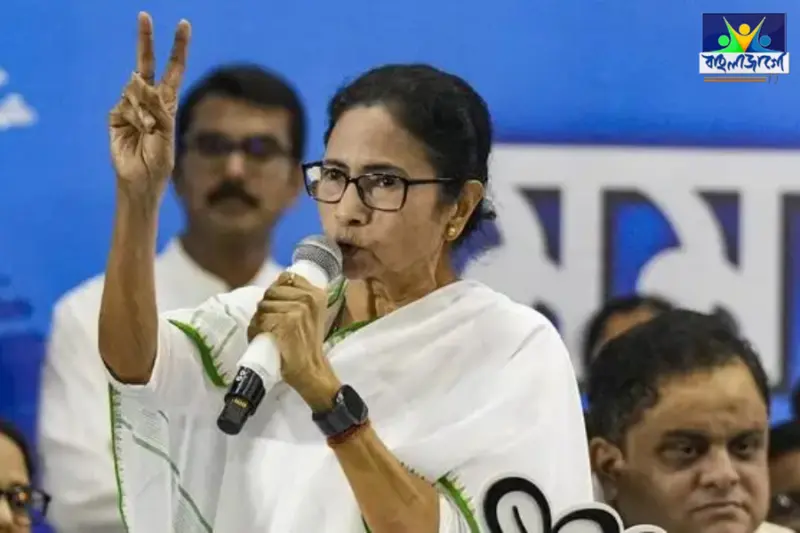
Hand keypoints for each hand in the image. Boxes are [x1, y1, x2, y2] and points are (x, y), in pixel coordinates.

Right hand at [109, 12, 190, 197]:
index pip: (174, 70)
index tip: (183, 25)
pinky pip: (125, 105)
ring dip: (145, 110)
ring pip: (136, 91)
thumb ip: (159, 112)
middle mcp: (149, 101)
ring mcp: (131, 107)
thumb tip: (142, 86)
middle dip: (146, 41)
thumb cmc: (159, 164)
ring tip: (148, 131)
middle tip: (145, 15)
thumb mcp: (166, 138)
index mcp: (167, 104)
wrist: (139, 181)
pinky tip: (138, 131)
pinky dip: (135, 117)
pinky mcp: (116, 115)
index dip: (178, 48)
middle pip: (147, 65)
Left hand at [248, 272, 340, 409]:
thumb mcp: (312, 315)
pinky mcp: (285, 322)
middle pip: (271, 291)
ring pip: (263, 306)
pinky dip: (255, 329)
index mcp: (317, 294)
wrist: (311, 369)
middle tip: (268, 321)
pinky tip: (259, 336)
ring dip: (258, 319)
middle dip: (266, 306)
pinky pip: (260, 320)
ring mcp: (297, 309)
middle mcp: (309, 298)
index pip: (286, 277)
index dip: (276, 290)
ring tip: (264, 330)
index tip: (276, 304)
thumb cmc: (308, 344)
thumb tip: (274, 287)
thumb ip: (300, 299)